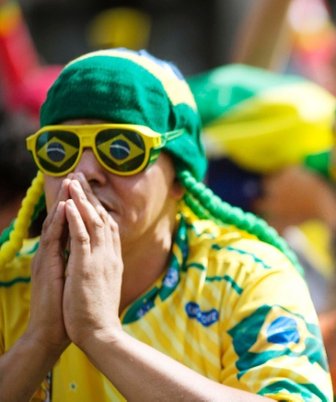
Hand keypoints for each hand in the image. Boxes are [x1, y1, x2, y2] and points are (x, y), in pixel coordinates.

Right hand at [25, 181, 72, 353]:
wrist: (53, 333)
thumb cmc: (68, 309)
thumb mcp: (76, 281)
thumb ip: (79, 264)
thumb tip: (90, 253)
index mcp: (61, 257)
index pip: (70, 226)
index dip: (77, 207)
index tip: (85, 188)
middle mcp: (53, 255)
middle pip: (61, 220)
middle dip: (70, 197)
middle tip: (75, 174)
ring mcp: (48, 260)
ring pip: (56, 225)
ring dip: (63, 203)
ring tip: (69, 183)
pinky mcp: (47, 268)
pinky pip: (53, 240)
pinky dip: (59, 223)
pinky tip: (65, 209)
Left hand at [60, 175, 123, 348]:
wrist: (100, 331)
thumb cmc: (98, 314)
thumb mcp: (104, 286)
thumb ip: (103, 270)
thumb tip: (101, 263)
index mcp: (113, 260)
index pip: (109, 227)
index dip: (99, 208)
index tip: (89, 194)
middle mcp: (110, 255)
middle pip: (103, 218)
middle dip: (91, 196)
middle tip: (81, 177)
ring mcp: (100, 259)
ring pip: (93, 221)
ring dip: (82, 200)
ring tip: (74, 182)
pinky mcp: (87, 265)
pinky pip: (82, 235)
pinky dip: (76, 218)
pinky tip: (70, 204)